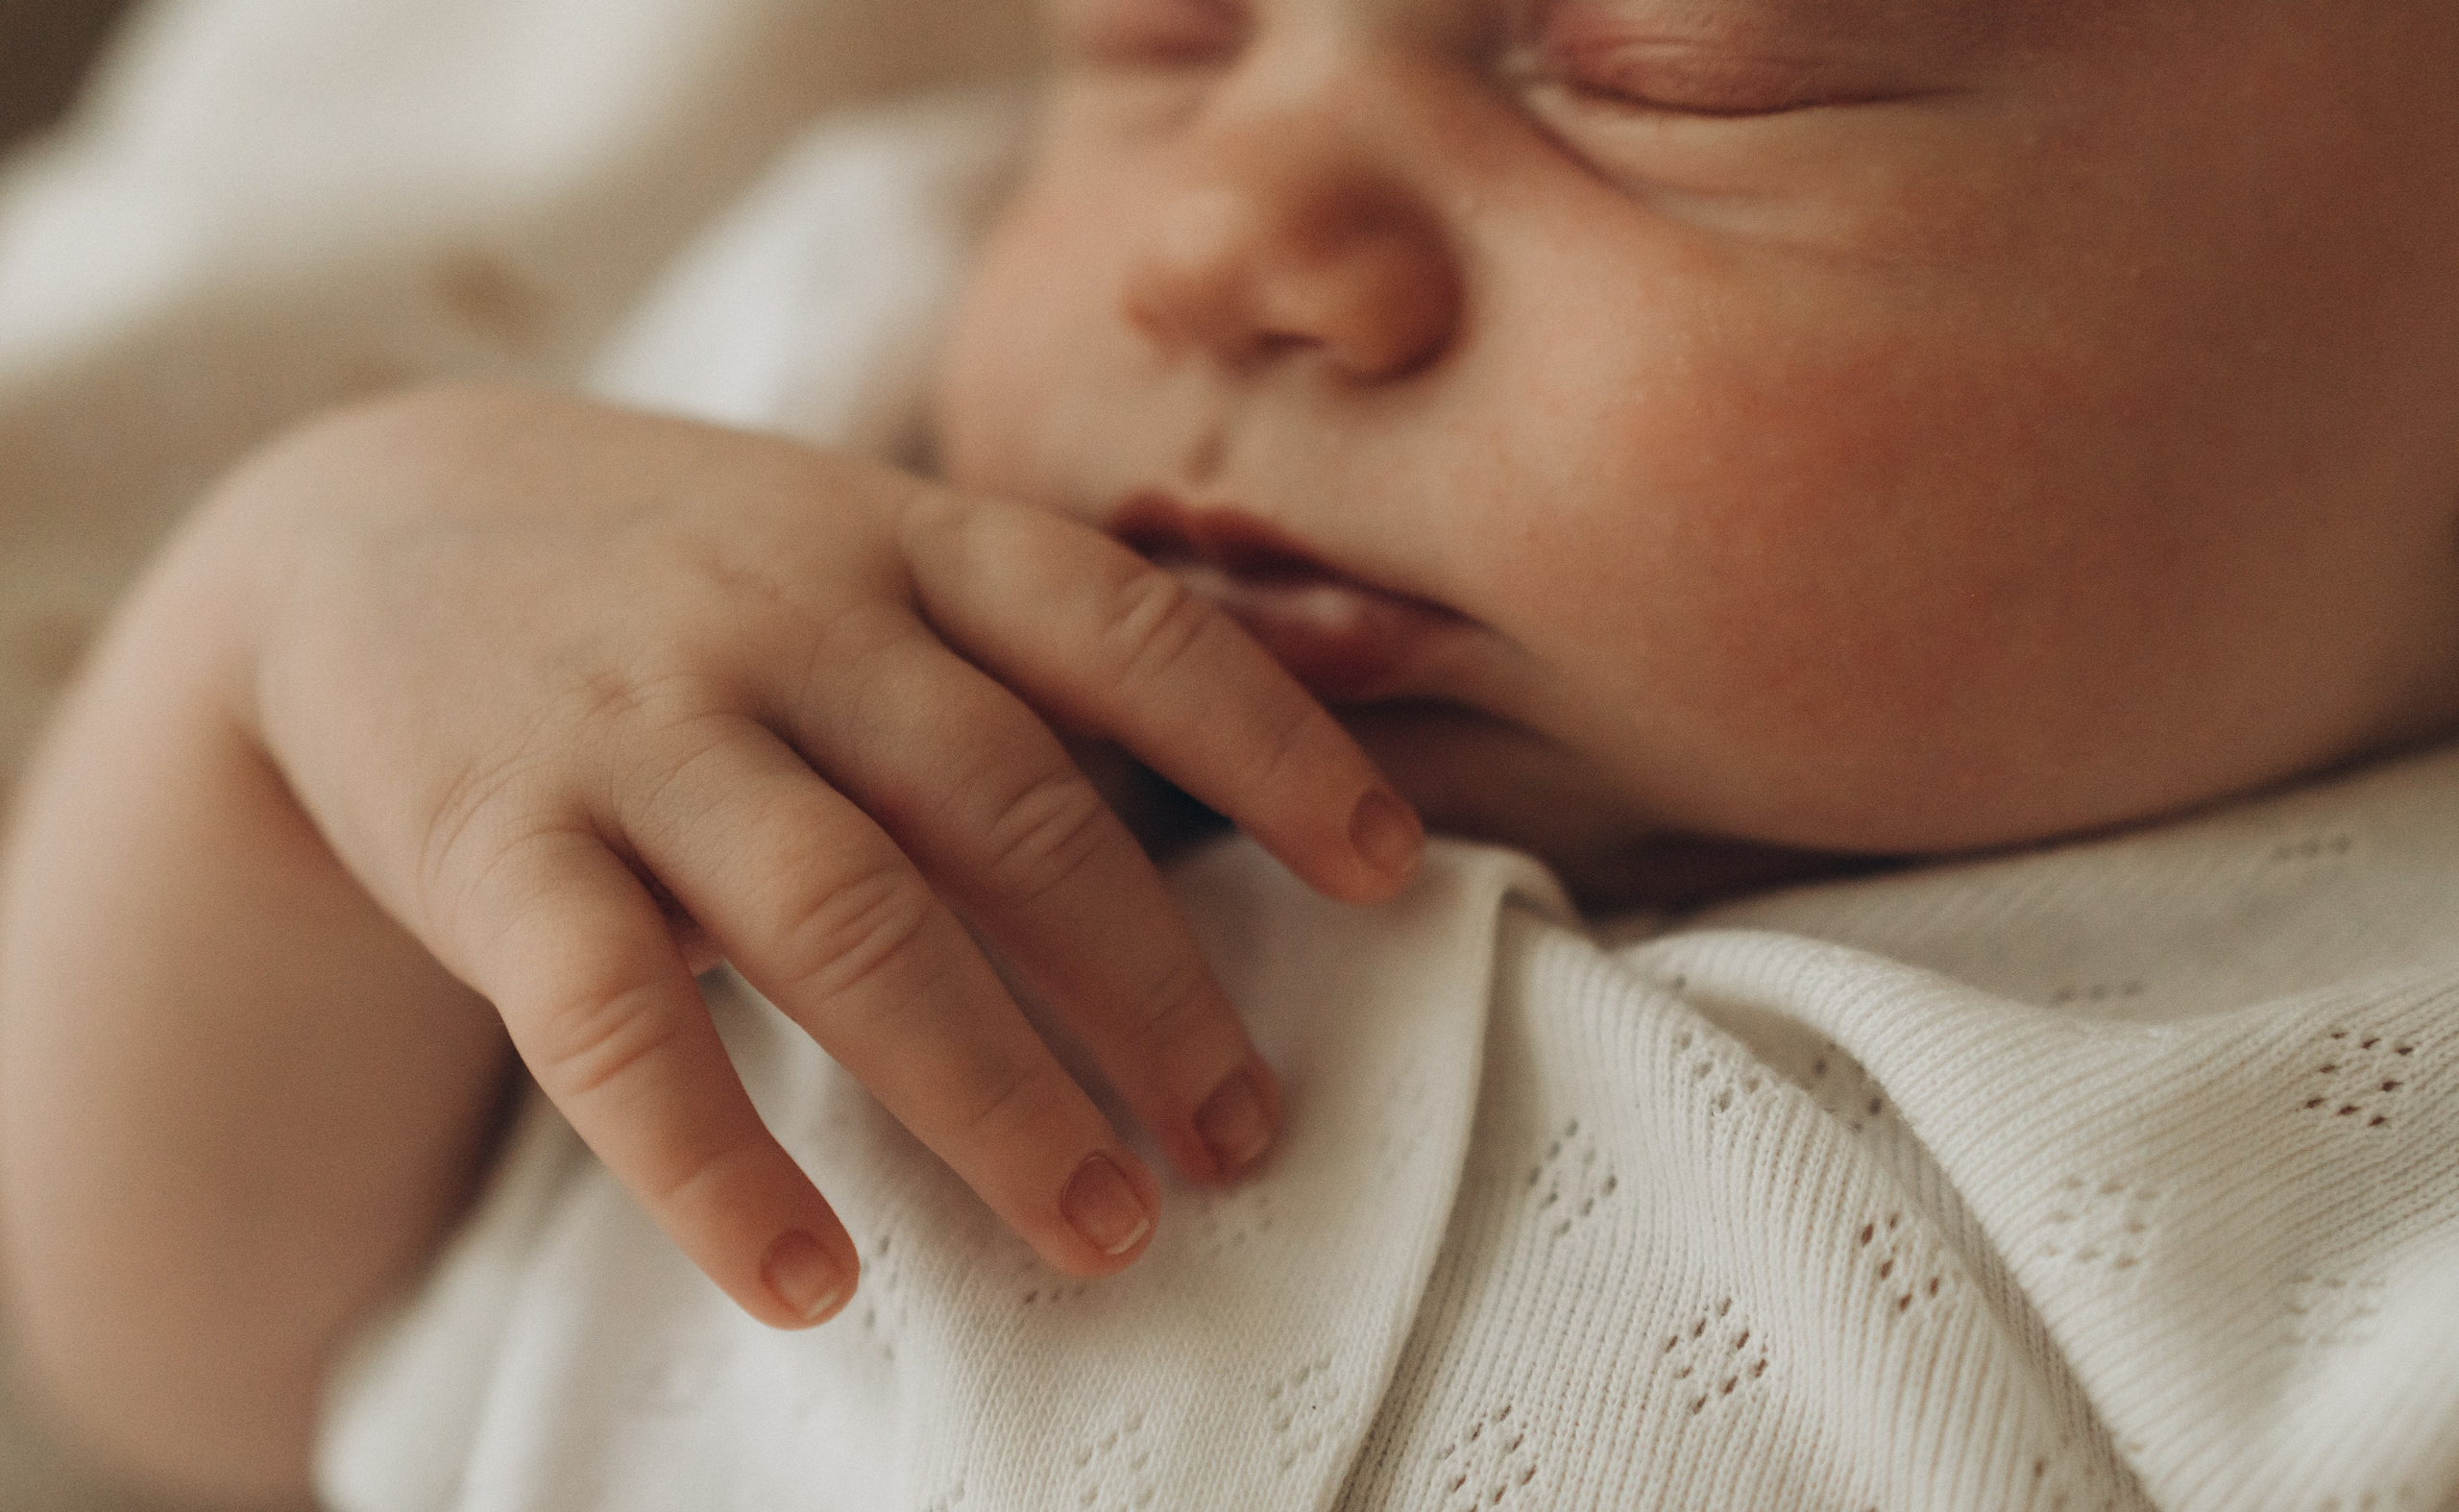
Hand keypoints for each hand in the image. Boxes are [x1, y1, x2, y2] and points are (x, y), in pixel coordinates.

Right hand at [204, 387, 1421, 1328]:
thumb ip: (1071, 622)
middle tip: (1246, 1138)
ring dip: (988, 1089)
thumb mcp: (876, 539)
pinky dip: (712, 1162)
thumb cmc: (699, 573)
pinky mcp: (494, 847)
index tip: (1391, 873)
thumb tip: (1357, 677)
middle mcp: (789, 619)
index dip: (1270, 744)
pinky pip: (607, 1024)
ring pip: (843, 919)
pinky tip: (807, 1282)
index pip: (1122, 627)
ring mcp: (639, 730)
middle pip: (1009, 809)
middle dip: (1151, 985)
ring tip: (1102, 1230)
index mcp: (906, 540)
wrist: (365, 530)